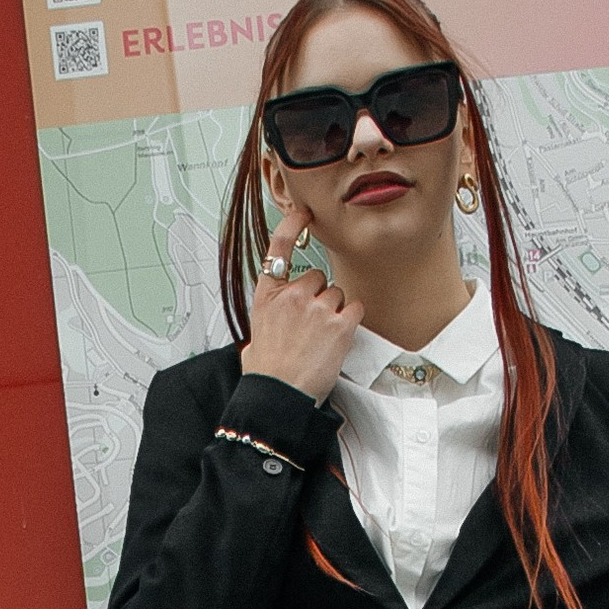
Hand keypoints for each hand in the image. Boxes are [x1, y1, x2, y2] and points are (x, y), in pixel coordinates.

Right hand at [238, 206, 359, 401]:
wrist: (278, 396)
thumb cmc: (266, 375)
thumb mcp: (253, 340)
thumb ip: (265, 323)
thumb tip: (265, 331)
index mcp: (267, 297)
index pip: (277, 248)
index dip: (291, 226)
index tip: (302, 213)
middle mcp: (292, 296)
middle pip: (318, 278)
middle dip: (319, 297)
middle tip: (312, 326)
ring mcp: (316, 308)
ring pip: (337, 294)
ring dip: (335, 312)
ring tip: (323, 339)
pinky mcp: (339, 325)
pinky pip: (355, 308)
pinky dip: (352, 320)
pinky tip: (340, 336)